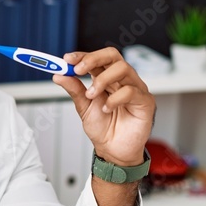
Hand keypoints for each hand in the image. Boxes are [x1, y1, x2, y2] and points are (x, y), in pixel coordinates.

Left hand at [55, 48, 154, 165]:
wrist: (113, 150)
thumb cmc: (103, 128)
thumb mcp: (83, 107)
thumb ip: (74, 89)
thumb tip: (60, 75)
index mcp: (107, 78)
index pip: (98, 58)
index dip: (83, 55)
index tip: (67, 59)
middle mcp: (122, 80)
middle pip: (113, 56)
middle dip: (93, 59)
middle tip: (78, 70)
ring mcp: (135, 88)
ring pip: (123, 68)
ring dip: (102, 80)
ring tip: (91, 95)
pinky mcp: (145, 101)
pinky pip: (131, 91)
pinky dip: (114, 99)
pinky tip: (107, 109)